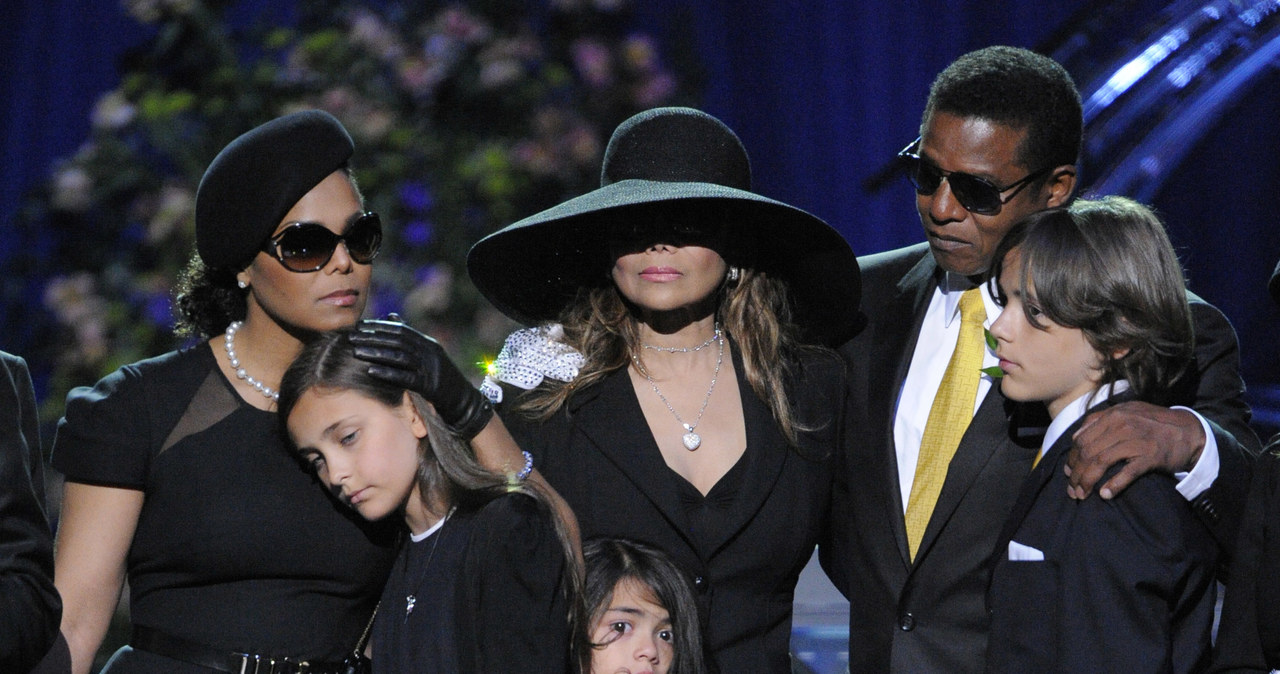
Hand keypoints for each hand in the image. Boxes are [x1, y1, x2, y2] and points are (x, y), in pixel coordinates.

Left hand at [349, 318, 492, 438]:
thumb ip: (410, 339)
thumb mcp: (429, 356)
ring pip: (400, 356)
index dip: (379, 327)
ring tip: (356, 352)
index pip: (401, 330)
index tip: (359, 327)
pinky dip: (388, 373)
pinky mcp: (430, 386)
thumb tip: (391, 317)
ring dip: (376, 353)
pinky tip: (371, 371)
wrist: (464, 402)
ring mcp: (431, 368)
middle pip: (398, 341)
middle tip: (351, 337)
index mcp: (429, 344)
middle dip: (373, 338)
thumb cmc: (443, 380)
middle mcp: (430, 352)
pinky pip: (405, 378)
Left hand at [1065, 401, 1204, 499]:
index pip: (1081, 439)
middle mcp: (1121, 425)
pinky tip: (1105, 495)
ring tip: (1082, 494)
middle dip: (1075, 473)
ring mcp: (1136, 440)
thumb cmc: (1153, 424)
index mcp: (1112, 415)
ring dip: (1088, 481)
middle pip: (1088, 452)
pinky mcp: (1150, 456)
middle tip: (1072, 490)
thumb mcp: (1126, 413)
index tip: (1068, 472)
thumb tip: (1076, 437)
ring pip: (1101, 462)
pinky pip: (1127, 472)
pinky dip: (1114, 485)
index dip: (1071, 458)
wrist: (1189, 431)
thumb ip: (1101, 420)